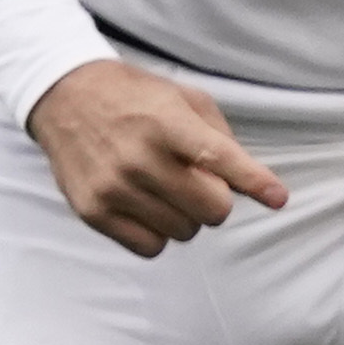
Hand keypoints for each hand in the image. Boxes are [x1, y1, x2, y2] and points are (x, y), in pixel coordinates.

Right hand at [28, 58, 288, 253]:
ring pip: (184, 232)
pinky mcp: (94, 212)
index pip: (219, 158)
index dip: (253, 180)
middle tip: (201, 184)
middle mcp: (139, 156)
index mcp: (166, 121)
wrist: (66, 97)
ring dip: (186, 217)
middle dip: (217, 201)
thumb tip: (251, 184)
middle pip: (210, 209)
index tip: (277, 198)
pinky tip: (147, 208)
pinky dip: (158, 234)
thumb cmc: (136, 98)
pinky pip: (150, 248)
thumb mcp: (184, 98)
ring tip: (166, 190)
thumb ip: (219, 138)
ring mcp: (114, 187)